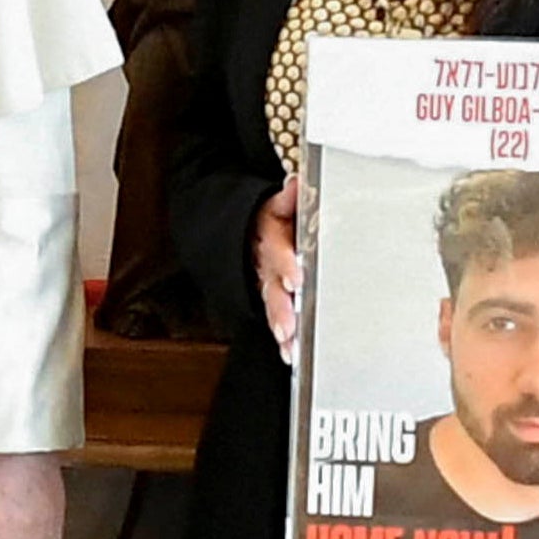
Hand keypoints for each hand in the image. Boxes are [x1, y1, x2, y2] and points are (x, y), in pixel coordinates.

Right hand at [250, 179, 302, 354]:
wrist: (241, 234)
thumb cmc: (268, 221)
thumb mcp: (274, 205)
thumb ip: (288, 198)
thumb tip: (297, 183)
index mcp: (270, 241)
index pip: (277, 253)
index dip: (286, 265)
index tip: (297, 278)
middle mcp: (266, 268)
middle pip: (272, 289)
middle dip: (281, 309)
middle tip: (290, 326)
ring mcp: (266, 287)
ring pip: (272, 309)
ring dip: (281, 328)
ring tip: (291, 346)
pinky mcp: (271, 301)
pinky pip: (275, 321)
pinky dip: (283, 340)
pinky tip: (291, 354)